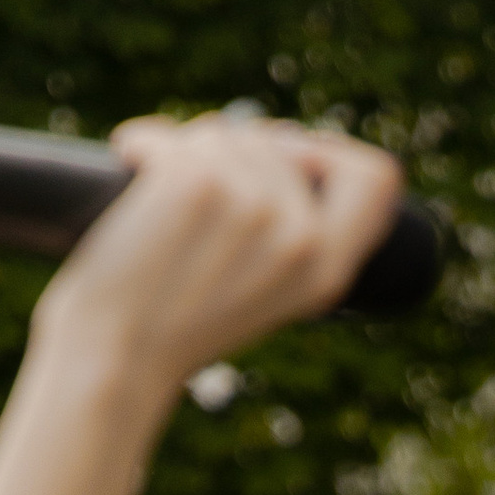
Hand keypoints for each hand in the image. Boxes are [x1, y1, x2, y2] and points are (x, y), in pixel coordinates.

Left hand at [52, 115, 403, 393]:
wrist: (118, 361)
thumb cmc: (177, 328)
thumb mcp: (263, 290)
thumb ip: (290, 233)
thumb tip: (284, 139)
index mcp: (329, 272)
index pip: (376, 178)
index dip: (329, 153)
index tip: (287, 158)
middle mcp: (300, 238)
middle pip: (280, 141)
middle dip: (235, 150)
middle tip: (195, 198)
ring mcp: (252, 206)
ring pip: (223, 134)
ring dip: (183, 154)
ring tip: (159, 212)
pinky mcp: (197, 182)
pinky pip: (170, 136)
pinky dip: (141, 147)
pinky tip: (131, 179)